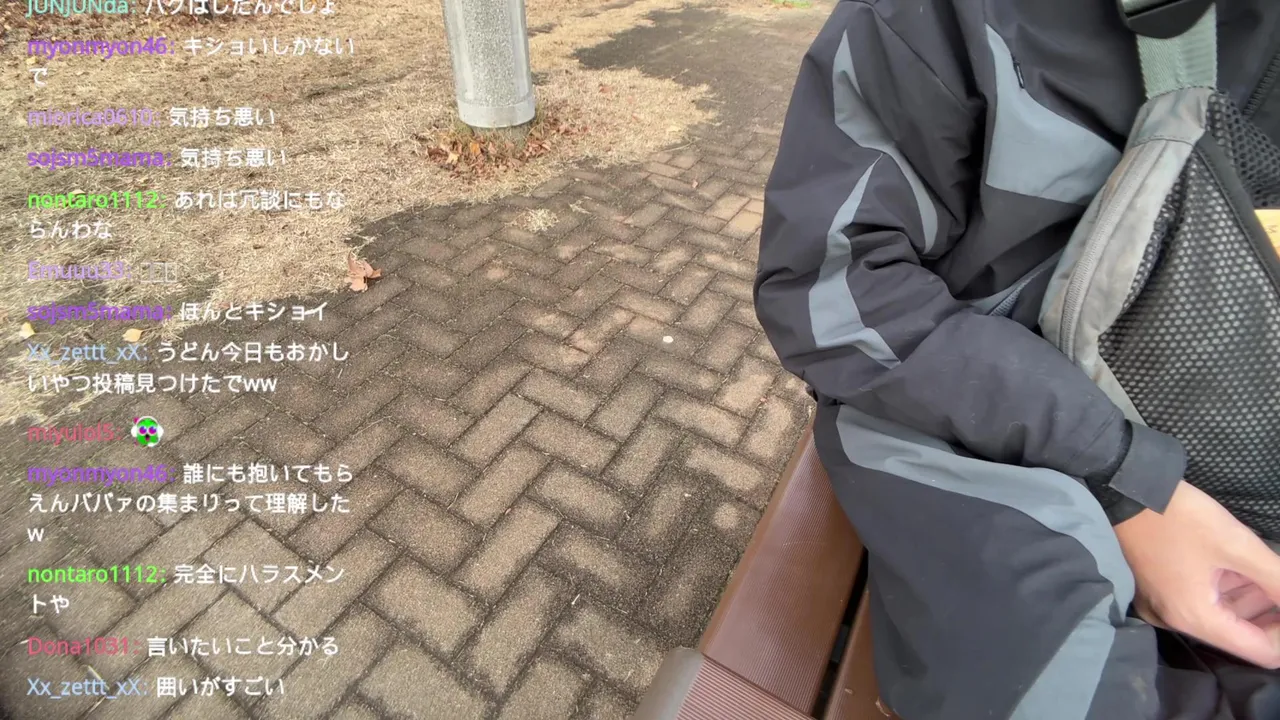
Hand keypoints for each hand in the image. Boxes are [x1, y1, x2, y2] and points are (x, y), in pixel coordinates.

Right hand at [1114, 480, 1279, 667]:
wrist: (1121, 490)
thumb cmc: (1178, 517)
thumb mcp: (1237, 545)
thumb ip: (1278, 580)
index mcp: (1196, 618)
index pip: (1262, 651)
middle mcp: (1176, 621)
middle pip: (1241, 636)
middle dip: (1272, 614)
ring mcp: (1162, 607)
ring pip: (1221, 617)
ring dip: (1251, 600)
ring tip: (1268, 572)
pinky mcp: (1155, 590)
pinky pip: (1200, 602)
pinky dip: (1226, 591)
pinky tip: (1241, 568)